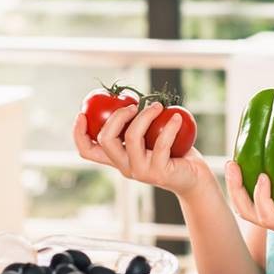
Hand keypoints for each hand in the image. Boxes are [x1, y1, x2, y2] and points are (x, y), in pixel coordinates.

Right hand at [73, 102, 209, 196]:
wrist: (194, 178)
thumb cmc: (174, 153)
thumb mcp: (150, 136)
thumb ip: (138, 122)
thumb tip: (128, 95)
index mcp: (117, 158)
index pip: (87, 151)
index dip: (78, 134)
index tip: (82, 113)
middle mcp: (124, 167)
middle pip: (106, 140)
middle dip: (116, 116)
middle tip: (133, 106)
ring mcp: (140, 171)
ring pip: (132, 138)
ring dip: (145, 115)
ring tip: (158, 106)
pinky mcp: (158, 173)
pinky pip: (161, 144)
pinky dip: (170, 127)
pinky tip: (177, 117)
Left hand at [224, 155, 273, 243]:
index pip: (269, 218)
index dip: (261, 198)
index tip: (264, 175)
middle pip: (249, 214)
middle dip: (237, 191)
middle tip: (233, 164)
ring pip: (249, 209)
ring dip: (237, 188)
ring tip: (233, 163)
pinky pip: (257, 201)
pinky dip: (248, 186)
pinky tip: (249, 164)